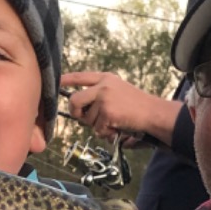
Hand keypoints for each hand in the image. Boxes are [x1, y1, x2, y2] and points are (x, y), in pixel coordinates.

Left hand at [60, 71, 180, 142]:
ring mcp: (104, 98)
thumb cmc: (137, 105)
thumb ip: (99, 94)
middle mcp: (103, 86)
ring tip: (114, 121)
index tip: (57, 83)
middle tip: (82, 118)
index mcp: (105, 78)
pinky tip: (117, 127)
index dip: (67, 80)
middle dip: (76, 113)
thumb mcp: (117, 91)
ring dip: (98, 126)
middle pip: (75, 100)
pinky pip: (97, 128)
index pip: (81, 77)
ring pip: (87, 119)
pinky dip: (106, 132)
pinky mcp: (107, 112)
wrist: (153, 113)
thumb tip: (79, 109)